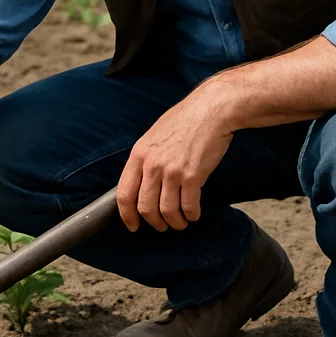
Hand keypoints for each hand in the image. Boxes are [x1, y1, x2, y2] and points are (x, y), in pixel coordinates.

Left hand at [116, 82, 233, 232]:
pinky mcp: (193, 175)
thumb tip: (143, 183)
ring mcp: (172, 170)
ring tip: (181, 221)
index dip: (127, 215)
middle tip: (162, 225)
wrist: (211, 110)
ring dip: (175, 222)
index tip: (132, 225)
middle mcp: (152, 164)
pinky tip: (194, 213)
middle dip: (155, 223)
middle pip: (145, 208)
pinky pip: (188, 206)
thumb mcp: (154, 135)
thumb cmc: (185, 120)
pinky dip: (191, 215)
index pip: (124, 193)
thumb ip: (146, 159)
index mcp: (139, 154)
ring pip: (167, 211)